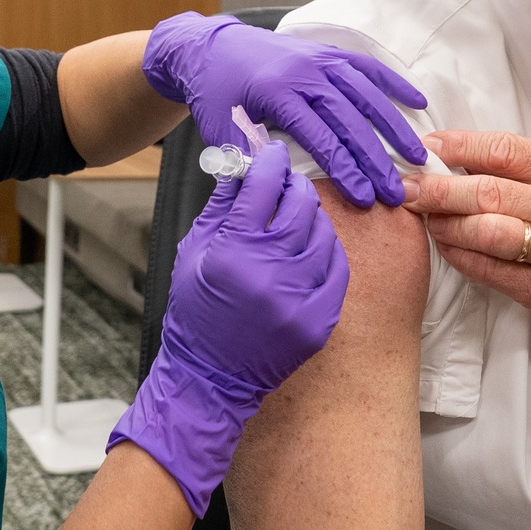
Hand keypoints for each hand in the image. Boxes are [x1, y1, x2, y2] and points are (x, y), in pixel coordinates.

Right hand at [108, 145, 348, 514]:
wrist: (210, 376)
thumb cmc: (197, 311)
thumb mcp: (194, 252)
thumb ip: (221, 206)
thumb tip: (240, 164)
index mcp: (232, 252)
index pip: (261, 187)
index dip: (268, 163)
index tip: (272, 153)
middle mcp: (267, 274)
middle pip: (300, 206)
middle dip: (294, 187)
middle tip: (287, 185)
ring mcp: (298, 299)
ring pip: (323, 234)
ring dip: (312, 219)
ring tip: (297, 220)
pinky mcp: (318, 320)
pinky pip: (336, 268)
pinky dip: (326, 252)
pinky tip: (311, 249)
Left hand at [143, 11, 427, 206]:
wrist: (210, 48)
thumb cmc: (215, 93)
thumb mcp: (220, 129)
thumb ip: (247, 159)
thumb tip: (278, 192)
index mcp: (277, 92)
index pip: (320, 137)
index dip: (345, 170)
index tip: (365, 198)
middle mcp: (304, 72)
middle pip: (350, 119)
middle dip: (375, 159)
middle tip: (396, 191)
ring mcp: (319, 59)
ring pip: (366, 94)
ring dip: (393, 126)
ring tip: (416, 156)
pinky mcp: (327, 52)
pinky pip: (367, 67)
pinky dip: (393, 83)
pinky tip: (417, 102)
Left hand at [401, 130, 530, 338]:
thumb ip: (528, 166)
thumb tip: (461, 155)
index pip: (506, 151)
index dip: (459, 147)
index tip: (427, 147)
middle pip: (488, 192)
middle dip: (437, 188)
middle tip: (404, 184)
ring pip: (485, 233)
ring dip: (444, 223)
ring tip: (421, 215)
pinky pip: (489, 271)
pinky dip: (458, 255)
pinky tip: (444, 243)